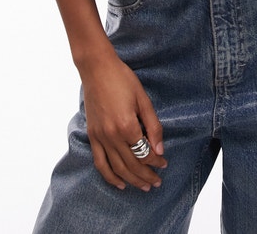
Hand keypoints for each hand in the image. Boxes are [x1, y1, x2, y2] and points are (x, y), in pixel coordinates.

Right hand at [80, 54, 167, 191]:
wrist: (97, 69)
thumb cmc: (122, 79)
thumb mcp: (143, 99)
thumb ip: (152, 126)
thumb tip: (159, 150)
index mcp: (127, 126)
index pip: (145, 153)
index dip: (156, 161)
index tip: (164, 163)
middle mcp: (112, 135)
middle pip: (132, 165)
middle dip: (147, 175)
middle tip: (157, 182)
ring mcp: (100, 137)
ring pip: (117, 168)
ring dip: (132, 180)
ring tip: (144, 186)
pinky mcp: (92, 136)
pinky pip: (100, 163)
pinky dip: (109, 176)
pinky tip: (120, 183)